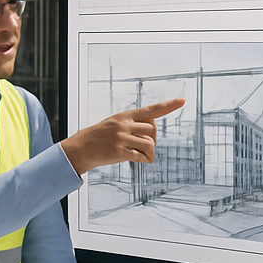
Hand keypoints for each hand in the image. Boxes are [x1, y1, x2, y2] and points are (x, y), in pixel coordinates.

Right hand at [61, 99, 184, 174]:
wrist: (80, 148)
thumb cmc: (98, 137)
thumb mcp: (114, 124)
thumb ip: (132, 125)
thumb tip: (151, 133)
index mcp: (124, 116)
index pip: (150, 110)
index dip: (168, 106)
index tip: (182, 101)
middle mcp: (124, 125)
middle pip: (152, 130)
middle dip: (152, 139)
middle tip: (143, 146)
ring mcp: (121, 138)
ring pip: (149, 143)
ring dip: (150, 152)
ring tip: (143, 156)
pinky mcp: (119, 152)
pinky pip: (141, 156)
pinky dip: (144, 160)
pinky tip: (139, 161)